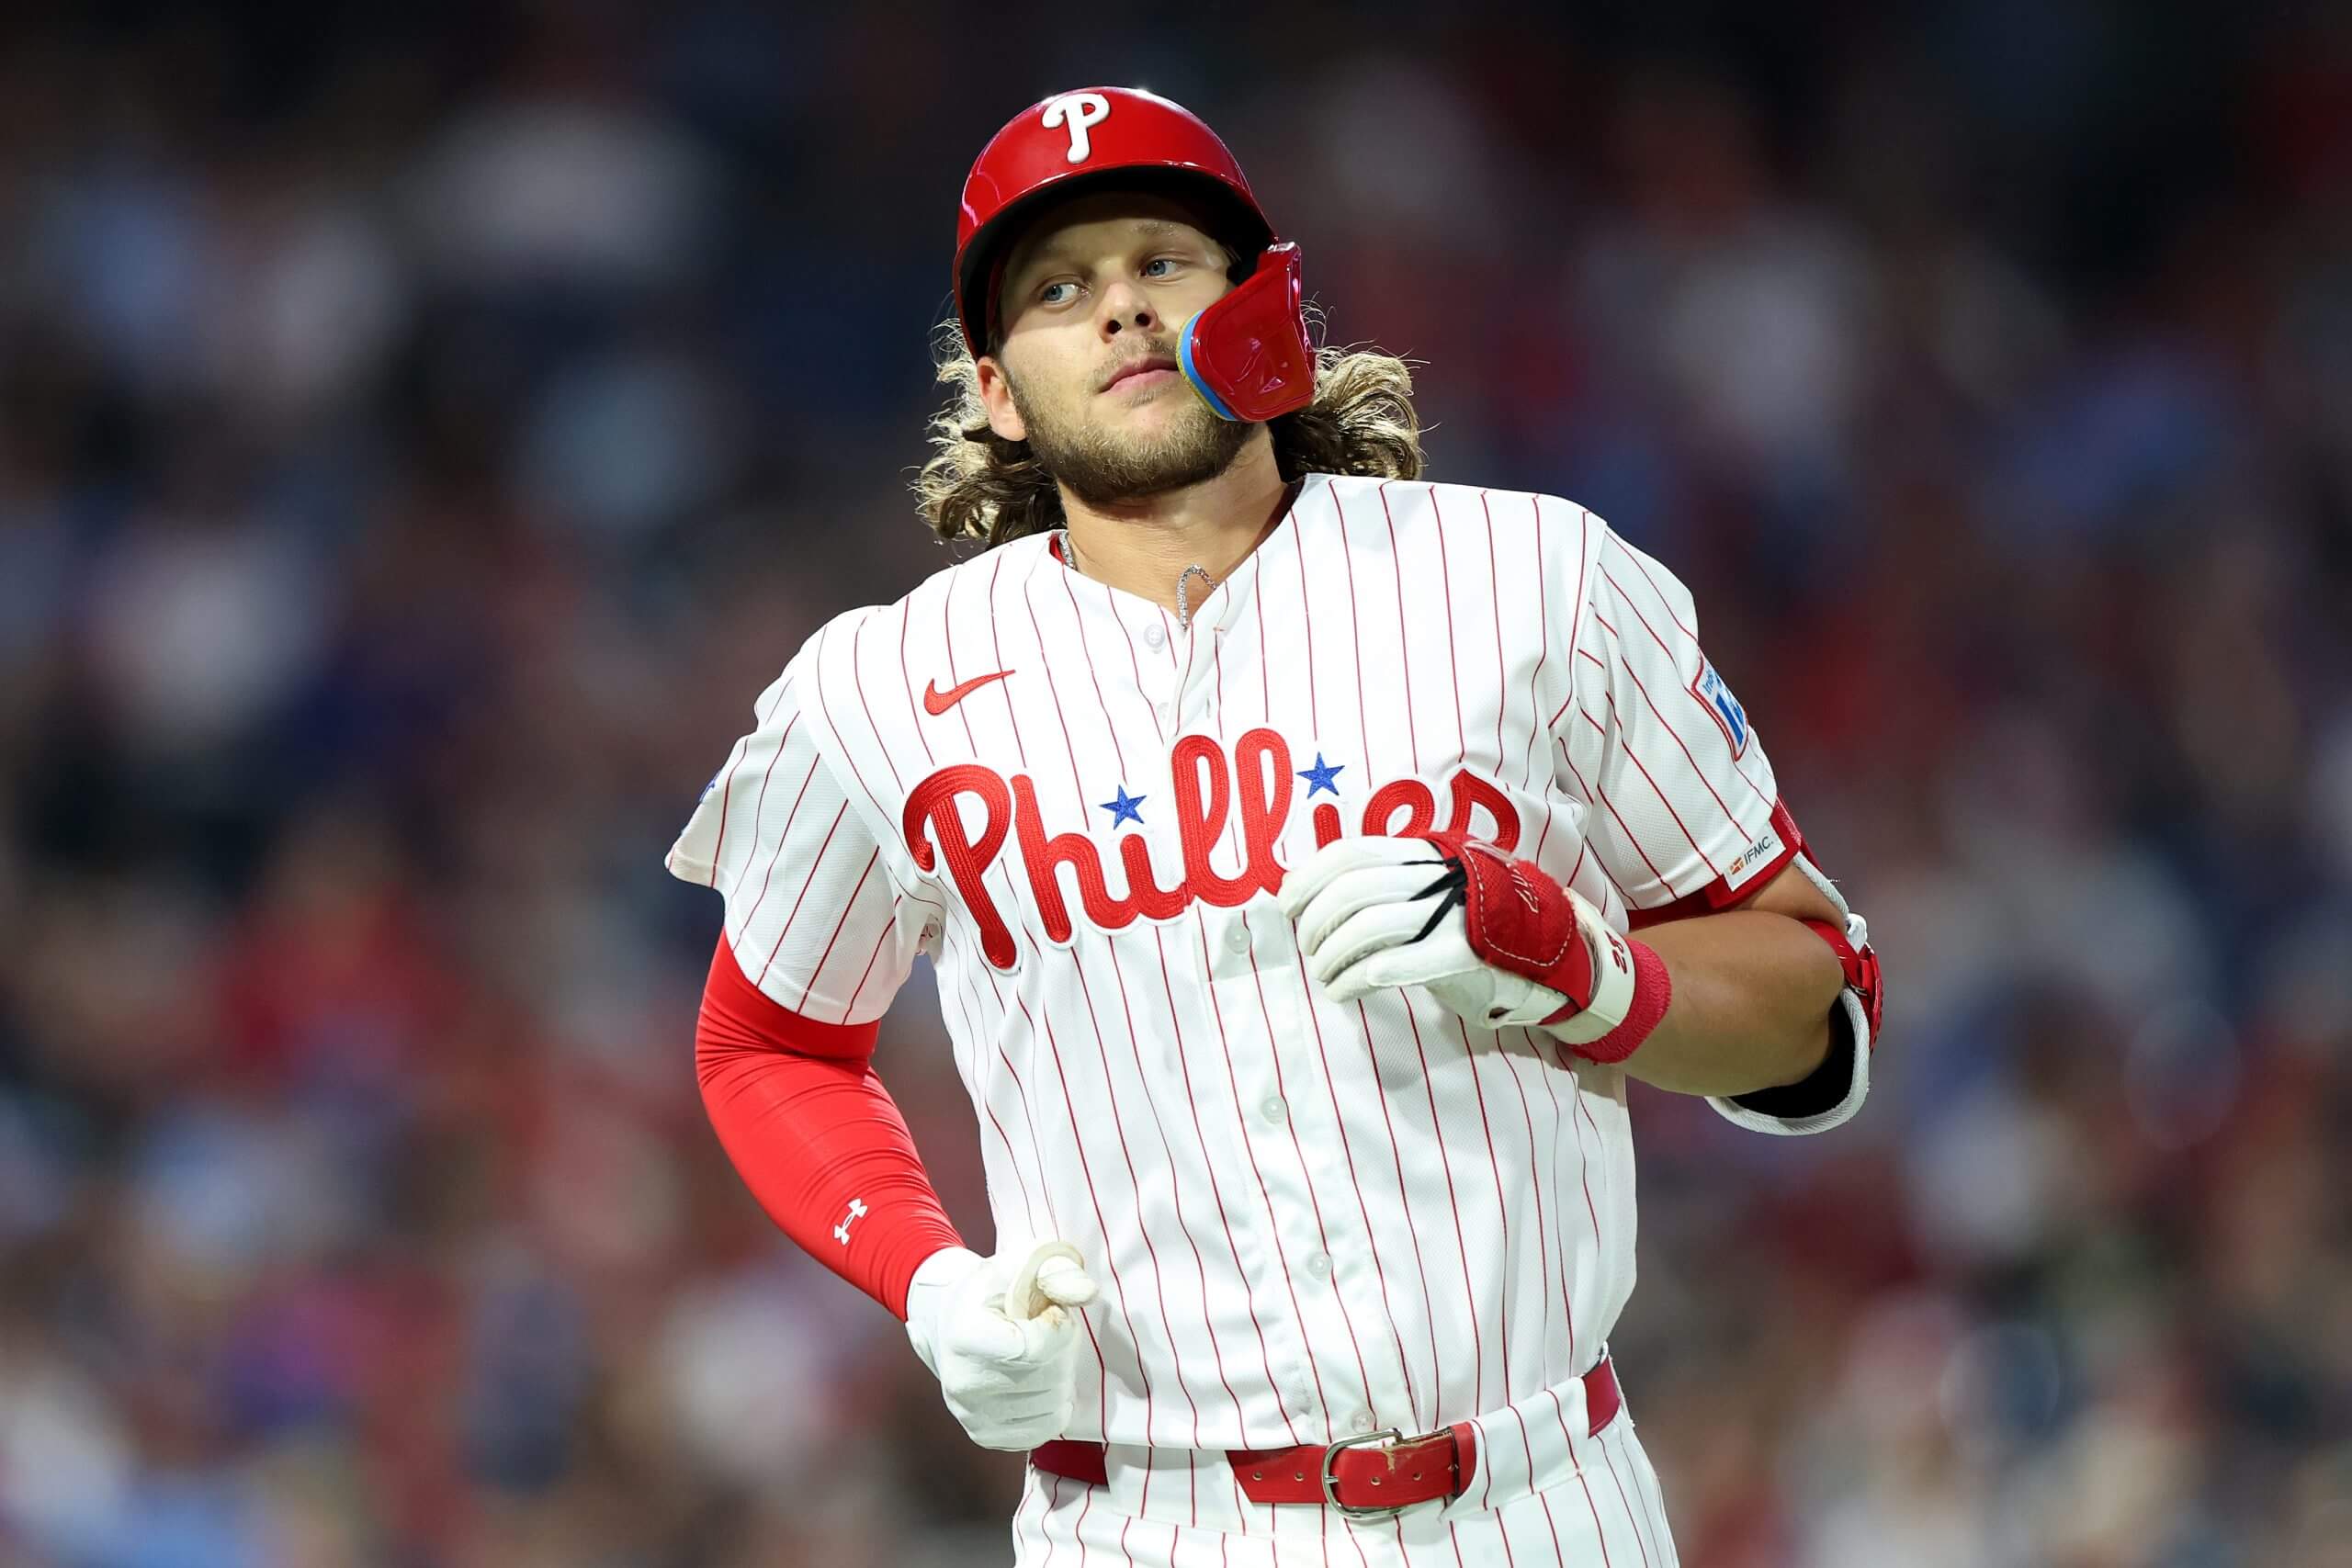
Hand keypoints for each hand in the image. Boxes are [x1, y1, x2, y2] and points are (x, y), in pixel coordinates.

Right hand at [904, 1241, 1100, 1450]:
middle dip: (1062, 1350)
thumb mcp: (1021, 1264)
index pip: (1036, 1349)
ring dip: (1060, 1376)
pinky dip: (1054, 1406)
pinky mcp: (984, 1436)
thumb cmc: (993, 1289)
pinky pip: (1044, 1430)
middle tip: (1045, 1331)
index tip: (1050, 1311)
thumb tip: (1087, 1293)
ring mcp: (971, 1415)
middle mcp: (962, 1382)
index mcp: (965, 1336)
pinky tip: (1040, 1381)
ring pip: (1052, 1405)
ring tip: (1040, 1355)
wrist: (950, 1320)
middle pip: (1049, 1377)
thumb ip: (1056, 1271)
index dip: (1058, 1327)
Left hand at [1278, 832, 1636, 1044]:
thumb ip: (1395, 885)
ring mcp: (1453, 916)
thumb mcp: (1441, 893)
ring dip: (1332, 956)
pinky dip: (1358, 977)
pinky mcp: (1463, 956)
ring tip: (1327, 977)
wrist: (1561, 956)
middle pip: (1351, 891)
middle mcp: (1438, 878)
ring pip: (1367, 927)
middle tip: (1308, 949)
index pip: (1350, 854)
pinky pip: (1394, 964)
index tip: (1286, 905)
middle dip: (1315, 923)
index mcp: (1427, 856)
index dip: (1309, 878)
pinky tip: (1347, 990)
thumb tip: (1321, 897)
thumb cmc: (1485, 930)